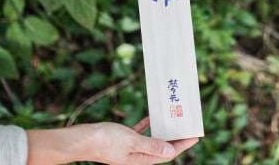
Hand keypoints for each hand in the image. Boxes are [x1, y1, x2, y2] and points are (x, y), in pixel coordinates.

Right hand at [26, 117, 197, 164]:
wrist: (83, 139)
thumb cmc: (106, 141)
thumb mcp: (131, 142)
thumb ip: (151, 146)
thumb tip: (171, 150)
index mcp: (143, 160)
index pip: (169, 152)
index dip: (183, 143)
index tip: (195, 134)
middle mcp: (139, 156)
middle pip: (163, 146)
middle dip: (176, 136)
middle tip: (186, 123)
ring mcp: (131, 149)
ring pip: (153, 138)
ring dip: (163, 129)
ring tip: (173, 118)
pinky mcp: (124, 140)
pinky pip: (141, 132)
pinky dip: (148, 125)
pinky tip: (151, 116)